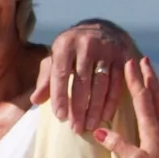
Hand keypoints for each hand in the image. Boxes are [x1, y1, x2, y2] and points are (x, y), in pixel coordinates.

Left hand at [36, 21, 136, 138]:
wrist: (102, 29)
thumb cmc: (72, 50)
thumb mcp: (56, 58)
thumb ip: (46, 79)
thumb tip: (35, 100)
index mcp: (65, 44)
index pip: (61, 74)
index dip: (60, 97)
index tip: (60, 117)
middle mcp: (86, 44)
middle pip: (82, 81)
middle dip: (78, 108)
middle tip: (76, 128)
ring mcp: (107, 49)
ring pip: (101, 84)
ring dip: (95, 108)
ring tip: (89, 126)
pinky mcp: (123, 56)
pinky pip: (117, 83)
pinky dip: (111, 102)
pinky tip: (105, 116)